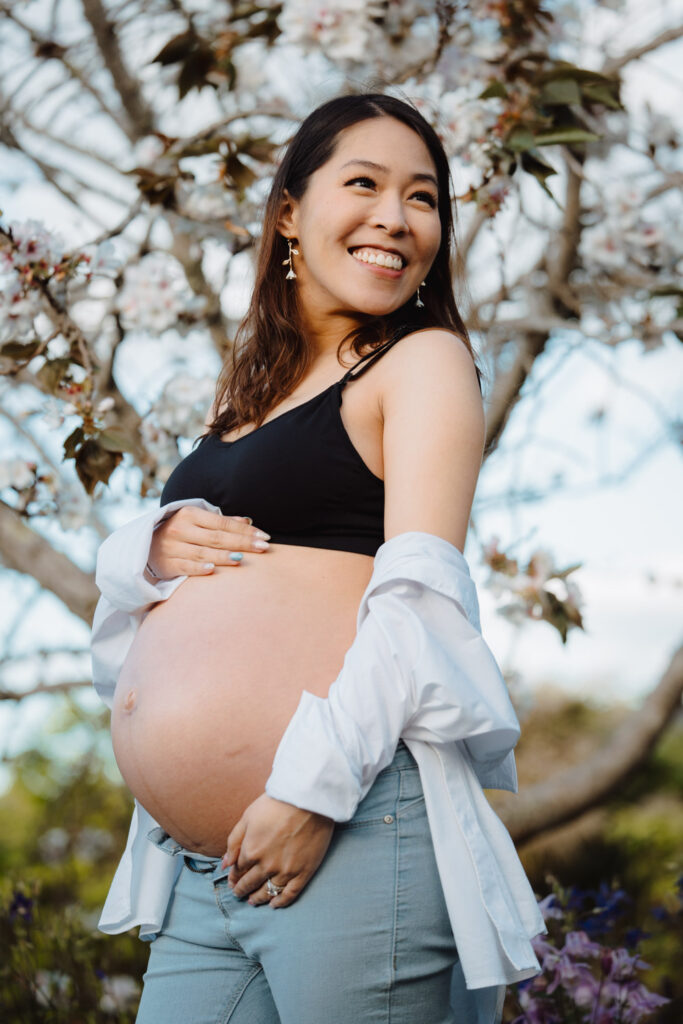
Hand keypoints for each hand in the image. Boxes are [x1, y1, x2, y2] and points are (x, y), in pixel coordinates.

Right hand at [147, 507, 270, 577]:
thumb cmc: (179, 532)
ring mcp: (172, 548)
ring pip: (204, 553)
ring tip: (243, 558)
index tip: (264, 536)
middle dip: (242, 542)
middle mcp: (180, 530)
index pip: (222, 523)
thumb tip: (249, 520)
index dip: (245, 530)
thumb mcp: (196, 521)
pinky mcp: (167, 565)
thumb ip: (222, 521)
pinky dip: (198, 569)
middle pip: (217, 538)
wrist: (145, 546)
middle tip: (263, 547)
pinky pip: (185, 567)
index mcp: (189, 514)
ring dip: (225, 556)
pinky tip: (212, 570)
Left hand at [222, 794, 334, 908]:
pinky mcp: (304, 872)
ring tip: (253, 901)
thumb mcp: (248, 817)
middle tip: (239, 893)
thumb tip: (225, 864)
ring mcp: (286, 871)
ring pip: (268, 892)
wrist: (307, 799)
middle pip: (250, 883)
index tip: (232, 880)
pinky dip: (281, 902)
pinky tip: (274, 904)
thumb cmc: (276, 803)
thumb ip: (234, 841)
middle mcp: (266, 865)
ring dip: (258, 898)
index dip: (234, 876)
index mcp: (251, 851)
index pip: (238, 870)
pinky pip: (290, 894)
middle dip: (242, 889)